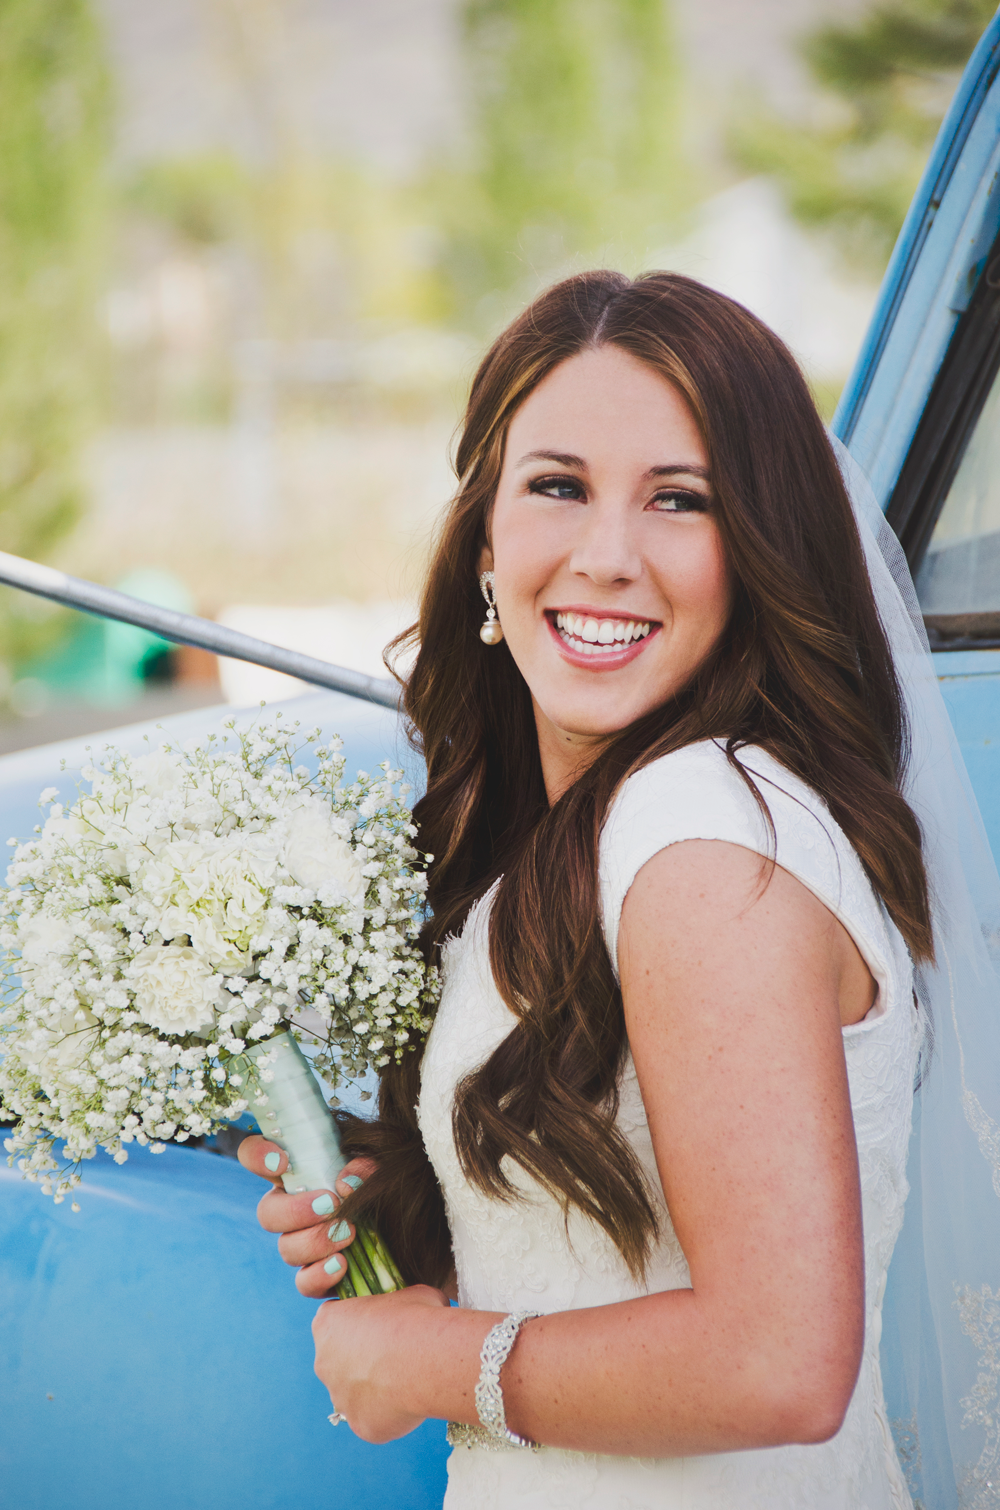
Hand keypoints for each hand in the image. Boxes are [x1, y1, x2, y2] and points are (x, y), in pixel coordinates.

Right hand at [238, 1134, 376, 1296]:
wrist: (413, 1222)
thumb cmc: (389, 1180)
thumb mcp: (382, 1159)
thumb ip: (364, 1160)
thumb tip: (346, 1180)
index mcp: (300, 1170)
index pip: (255, 1154)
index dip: (256, 1156)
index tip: (281, 1161)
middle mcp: (294, 1207)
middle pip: (267, 1213)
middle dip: (295, 1211)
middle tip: (329, 1205)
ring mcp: (303, 1243)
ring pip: (286, 1249)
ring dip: (315, 1241)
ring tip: (349, 1233)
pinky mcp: (319, 1275)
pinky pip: (305, 1283)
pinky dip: (320, 1275)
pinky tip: (342, 1264)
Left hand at [313, 1284, 450, 1441]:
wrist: (428, 1360)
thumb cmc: (417, 1318)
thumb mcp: (409, 1294)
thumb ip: (397, 1303)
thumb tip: (412, 1309)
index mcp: (327, 1322)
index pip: (337, 1320)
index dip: (361, 1322)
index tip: (382, 1324)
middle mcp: (323, 1361)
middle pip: (340, 1359)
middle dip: (363, 1358)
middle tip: (395, 1353)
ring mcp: (339, 1397)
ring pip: (355, 1393)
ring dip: (374, 1387)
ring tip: (406, 1378)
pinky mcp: (359, 1425)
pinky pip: (373, 1418)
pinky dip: (389, 1412)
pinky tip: (410, 1399)